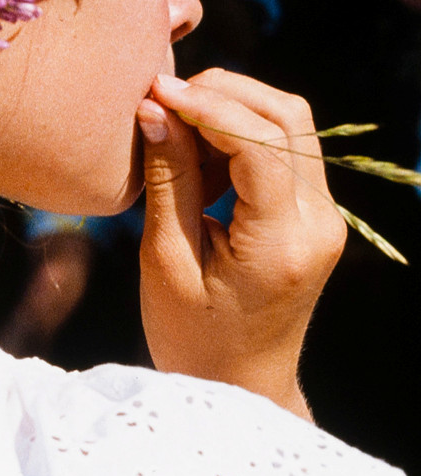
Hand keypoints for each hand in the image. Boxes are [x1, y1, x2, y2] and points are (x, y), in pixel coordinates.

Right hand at [138, 69, 345, 419]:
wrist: (239, 385)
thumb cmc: (191, 334)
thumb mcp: (164, 258)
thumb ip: (166, 178)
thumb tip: (154, 109)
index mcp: (284, 241)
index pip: (258, 144)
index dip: (205, 105)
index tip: (152, 89)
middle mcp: (319, 221)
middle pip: (287, 117)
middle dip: (222, 91)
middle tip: (160, 95)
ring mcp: (323, 216)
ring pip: (290, 123)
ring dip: (231, 106)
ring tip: (173, 123)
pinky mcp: (312, 214)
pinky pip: (283, 148)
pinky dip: (238, 131)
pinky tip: (195, 150)